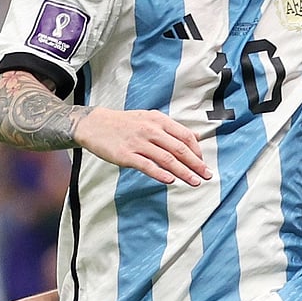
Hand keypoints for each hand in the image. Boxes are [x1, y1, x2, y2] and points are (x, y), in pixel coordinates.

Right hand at [74, 107, 212, 185]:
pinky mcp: (126, 155)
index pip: (185, 136)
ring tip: (194, 181)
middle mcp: (151, 130)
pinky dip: (160, 174)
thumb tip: (195, 138)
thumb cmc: (125, 124)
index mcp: (159, 120)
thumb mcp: (150, 119)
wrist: (94, 124)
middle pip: (179, 149)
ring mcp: (138, 143)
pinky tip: (171, 180)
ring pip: (166, 159)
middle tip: (207, 175)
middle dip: (196, 164)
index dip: (197, 150)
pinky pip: (147, 166)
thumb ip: (171, 129)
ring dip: (183, 172)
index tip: (203, 162)